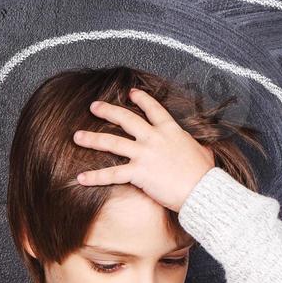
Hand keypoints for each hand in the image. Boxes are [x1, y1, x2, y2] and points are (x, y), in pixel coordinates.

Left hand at [70, 88, 215, 211]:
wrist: (202, 189)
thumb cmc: (205, 174)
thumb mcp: (203, 153)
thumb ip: (197, 147)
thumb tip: (204, 149)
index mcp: (170, 130)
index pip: (153, 109)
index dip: (141, 99)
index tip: (130, 93)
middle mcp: (154, 138)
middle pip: (126, 118)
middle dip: (107, 110)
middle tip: (94, 106)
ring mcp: (144, 154)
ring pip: (112, 142)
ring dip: (92, 139)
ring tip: (77, 137)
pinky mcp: (138, 172)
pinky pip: (112, 174)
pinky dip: (95, 176)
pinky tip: (81, 177)